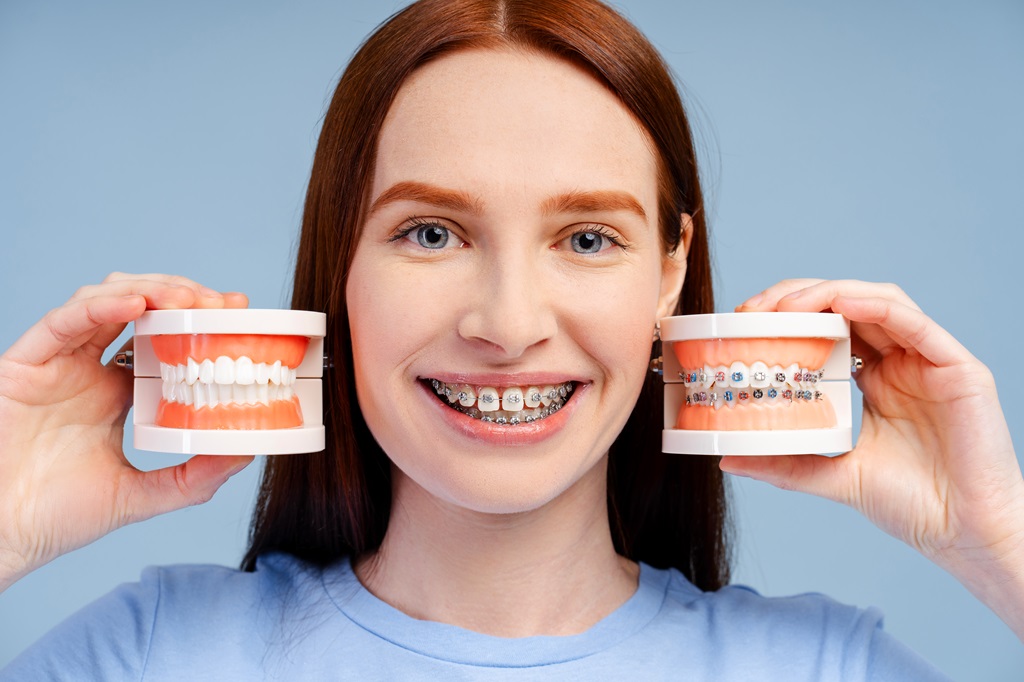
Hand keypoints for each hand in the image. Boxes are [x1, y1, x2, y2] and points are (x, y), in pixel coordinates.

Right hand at [0, 273, 253, 591]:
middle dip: (182, 297)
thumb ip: (192, 477)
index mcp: (117, 393)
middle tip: (221, 302)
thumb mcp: (141, 495)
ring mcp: (58, 363)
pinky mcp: (25, 363)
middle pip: (140, 310)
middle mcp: (89, 370)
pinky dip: (101, 304)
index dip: (198, 322)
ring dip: (150, 290)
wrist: (1, 536)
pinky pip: (65, 320)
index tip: (238, 313)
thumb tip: (247, 453)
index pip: (163, 340)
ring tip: (188, 298)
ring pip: (104, 301)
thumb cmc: (55, 517)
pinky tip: (137, 302)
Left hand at [725, 279, 1023, 637]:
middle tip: (755, 309)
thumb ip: (783, 462)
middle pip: (847, 305)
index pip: (828, 327)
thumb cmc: (909, 505)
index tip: (744, 323)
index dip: (788, 317)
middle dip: (798, 297)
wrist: (961, 535)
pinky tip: (840, 302)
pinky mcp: (958, 368)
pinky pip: (914, 322)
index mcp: (874, 378)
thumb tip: (727, 457)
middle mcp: (901, 362)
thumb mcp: (831, 476)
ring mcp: (929, 361)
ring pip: (877, 301)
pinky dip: (873, 305)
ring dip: (828, 293)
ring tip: (787, 304)